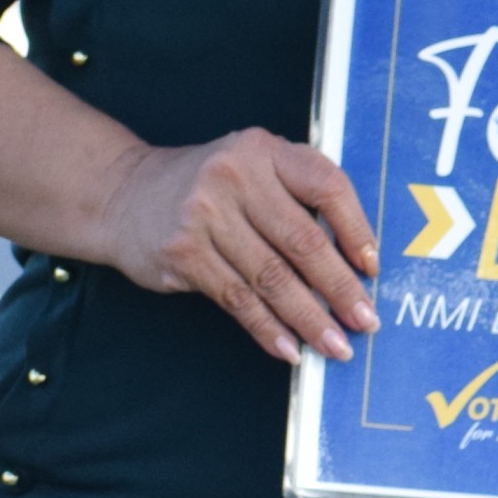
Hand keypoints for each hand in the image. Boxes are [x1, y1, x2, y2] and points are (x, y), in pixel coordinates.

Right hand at [93, 127, 378, 362]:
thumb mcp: (256, 165)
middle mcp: (235, 177)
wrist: (124, 193)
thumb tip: (356, 258)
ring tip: (336, 345)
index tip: (373, 268)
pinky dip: (268, 328)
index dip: (357, 231)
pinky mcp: (182, 253)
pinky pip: (237, 299)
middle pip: (303, 241)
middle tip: (366, 319)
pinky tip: (290, 348)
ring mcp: (204, 216)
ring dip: (309, 319)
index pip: (327, 187)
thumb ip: (302, 193)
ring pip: (271, 277)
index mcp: (265, 149)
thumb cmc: (212, 185)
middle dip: (340, 287)